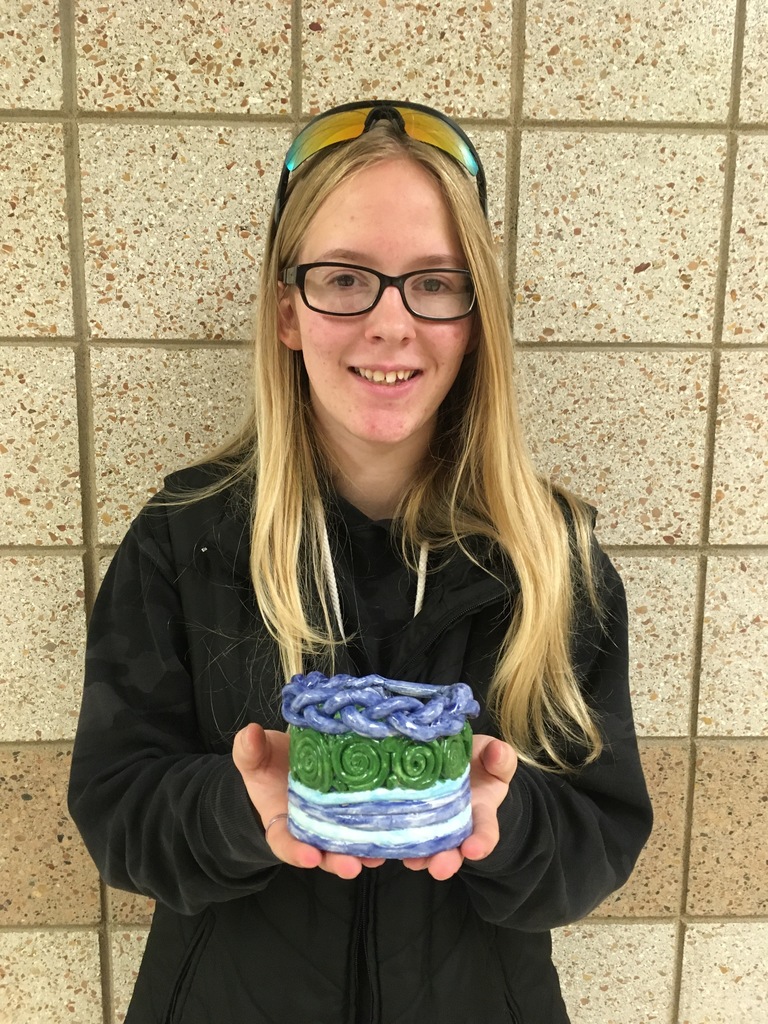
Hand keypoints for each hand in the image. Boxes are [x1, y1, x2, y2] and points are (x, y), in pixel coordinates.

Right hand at [232, 724, 383, 878]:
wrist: (291, 759)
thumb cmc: (269, 763)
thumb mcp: (255, 756)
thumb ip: (249, 750)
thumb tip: (251, 734)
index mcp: (281, 823)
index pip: (284, 842)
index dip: (296, 851)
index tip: (309, 856)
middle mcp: (310, 829)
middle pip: (322, 852)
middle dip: (336, 860)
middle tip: (351, 866)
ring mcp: (334, 822)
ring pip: (348, 843)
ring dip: (363, 852)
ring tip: (376, 856)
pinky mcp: (356, 810)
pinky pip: (369, 823)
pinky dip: (381, 831)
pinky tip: (395, 832)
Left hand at [402, 733, 516, 880]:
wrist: (452, 762)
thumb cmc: (478, 761)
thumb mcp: (492, 756)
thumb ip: (500, 757)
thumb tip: (497, 753)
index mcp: (480, 812)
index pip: (485, 831)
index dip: (481, 842)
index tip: (474, 849)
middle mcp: (455, 825)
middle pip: (452, 849)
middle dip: (446, 860)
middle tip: (440, 868)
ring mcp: (429, 825)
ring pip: (424, 847)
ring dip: (418, 857)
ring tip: (410, 860)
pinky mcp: (405, 819)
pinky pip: (397, 834)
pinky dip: (388, 844)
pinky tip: (380, 849)